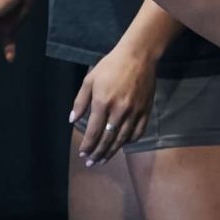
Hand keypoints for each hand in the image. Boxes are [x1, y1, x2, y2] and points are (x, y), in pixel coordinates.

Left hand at [71, 44, 156, 164]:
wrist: (138, 57)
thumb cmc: (110, 66)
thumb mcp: (89, 80)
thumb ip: (80, 101)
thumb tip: (73, 120)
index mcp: (102, 102)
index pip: (93, 131)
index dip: (88, 145)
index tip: (83, 153)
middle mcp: (119, 111)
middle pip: (107, 139)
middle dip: (98, 153)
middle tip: (91, 162)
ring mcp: (134, 112)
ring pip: (122, 139)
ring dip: (112, 151)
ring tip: (104, 160)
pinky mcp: (146, 111)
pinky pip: (138, 132)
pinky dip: (129, 141)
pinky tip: (121, 145)